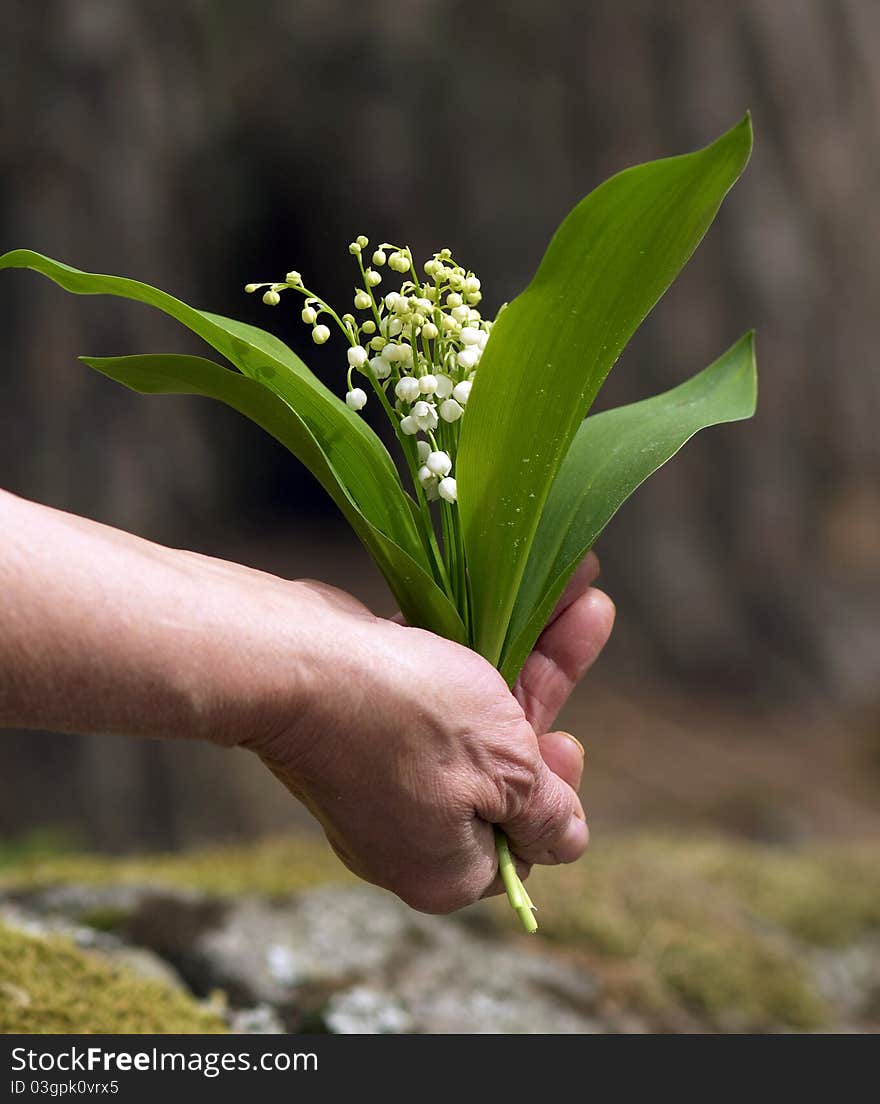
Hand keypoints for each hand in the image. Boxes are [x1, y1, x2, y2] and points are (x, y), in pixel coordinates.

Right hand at [241, 553, 613, 913]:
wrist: (292, 659)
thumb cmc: (409, 719)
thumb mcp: (506, 770)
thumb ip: (547, 810)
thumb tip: (569, 842)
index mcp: (442, 866)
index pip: (521, 847)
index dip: (554, 796)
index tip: (565, 743)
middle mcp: (407, 828)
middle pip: (501, 768)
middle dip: (549, 693)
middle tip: (585, 633)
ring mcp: (379, 771)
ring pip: (471, 718)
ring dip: (527, 654)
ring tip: (578, 592)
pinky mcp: (361, 718)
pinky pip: (432, 690)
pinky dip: (474, 646)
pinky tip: (508, 595)